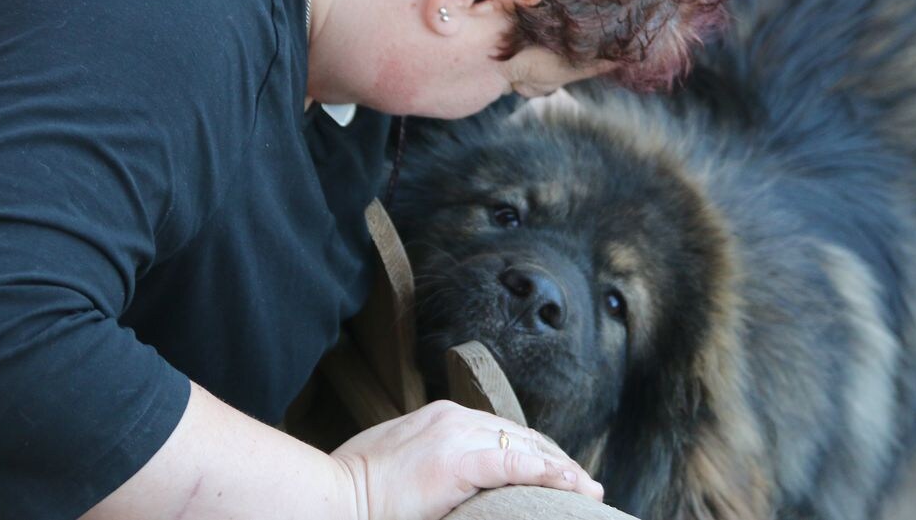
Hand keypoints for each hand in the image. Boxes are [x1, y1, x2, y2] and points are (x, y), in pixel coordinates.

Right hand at [330, 400, 603, 519]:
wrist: (327, 498)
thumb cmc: (354, 491)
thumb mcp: (400, 468)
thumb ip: (434, 467)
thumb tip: (450, 485)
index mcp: (441, 418)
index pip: (501, 433)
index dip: (534, 453)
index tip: (558, 472)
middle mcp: (453, 418)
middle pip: (520, 437)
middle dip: (556, 460)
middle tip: (585, 484)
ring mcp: (456, 435)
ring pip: (525, 448)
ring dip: (562, 470)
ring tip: (588, 490)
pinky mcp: (457, 461)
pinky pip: (515, 465)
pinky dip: (548, 474)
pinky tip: (571, 485)